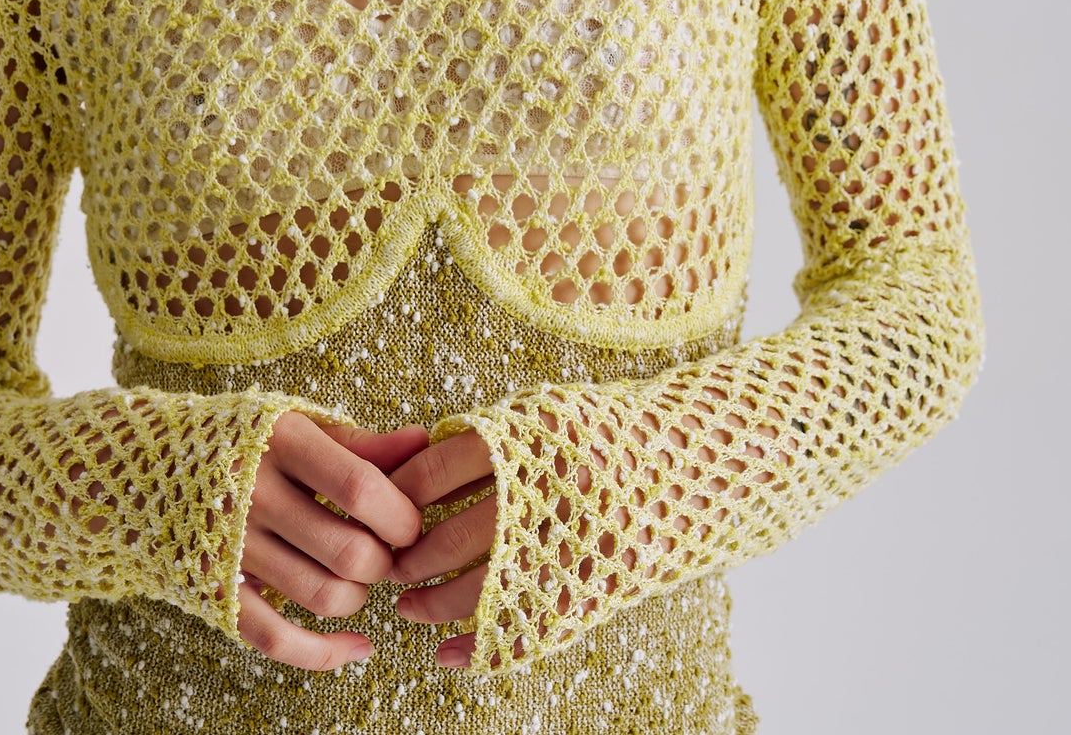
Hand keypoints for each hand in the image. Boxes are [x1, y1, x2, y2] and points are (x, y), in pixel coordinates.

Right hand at [235, 413, 428, 670]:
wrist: (148, 464)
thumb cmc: (246, 442)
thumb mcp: (299, 427)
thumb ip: (361, 443)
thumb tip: (421, 442)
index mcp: (282, 443)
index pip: (360, 487)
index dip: (400, 515)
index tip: (410, 522)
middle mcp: (254, 494)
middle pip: (349, 551)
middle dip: (385, 562)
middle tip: (385, 551)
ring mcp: (232, 547)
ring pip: (323, 596)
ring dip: (359, 598)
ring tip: (358, 577)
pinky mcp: (216, 590)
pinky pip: (277, 638)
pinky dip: (325, 653)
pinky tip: (357, 647)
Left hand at [387, 426, 606, 669]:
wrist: (691, 463)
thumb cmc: (606, 432)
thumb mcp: (545, 415)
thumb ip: (488, 439)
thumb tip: (419, 466)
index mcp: (527, 437)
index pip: (437, 470)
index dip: (400, 495)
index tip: (380, 511)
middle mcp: (544, 488)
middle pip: (452, 534)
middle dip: (410, 557)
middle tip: (387, 567)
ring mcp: (570, 542)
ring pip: (483, 586)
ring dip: (434, 604)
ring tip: (408, 608)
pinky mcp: (592, 585)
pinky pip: (526, 625)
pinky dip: (481, 646)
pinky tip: (447, 656)